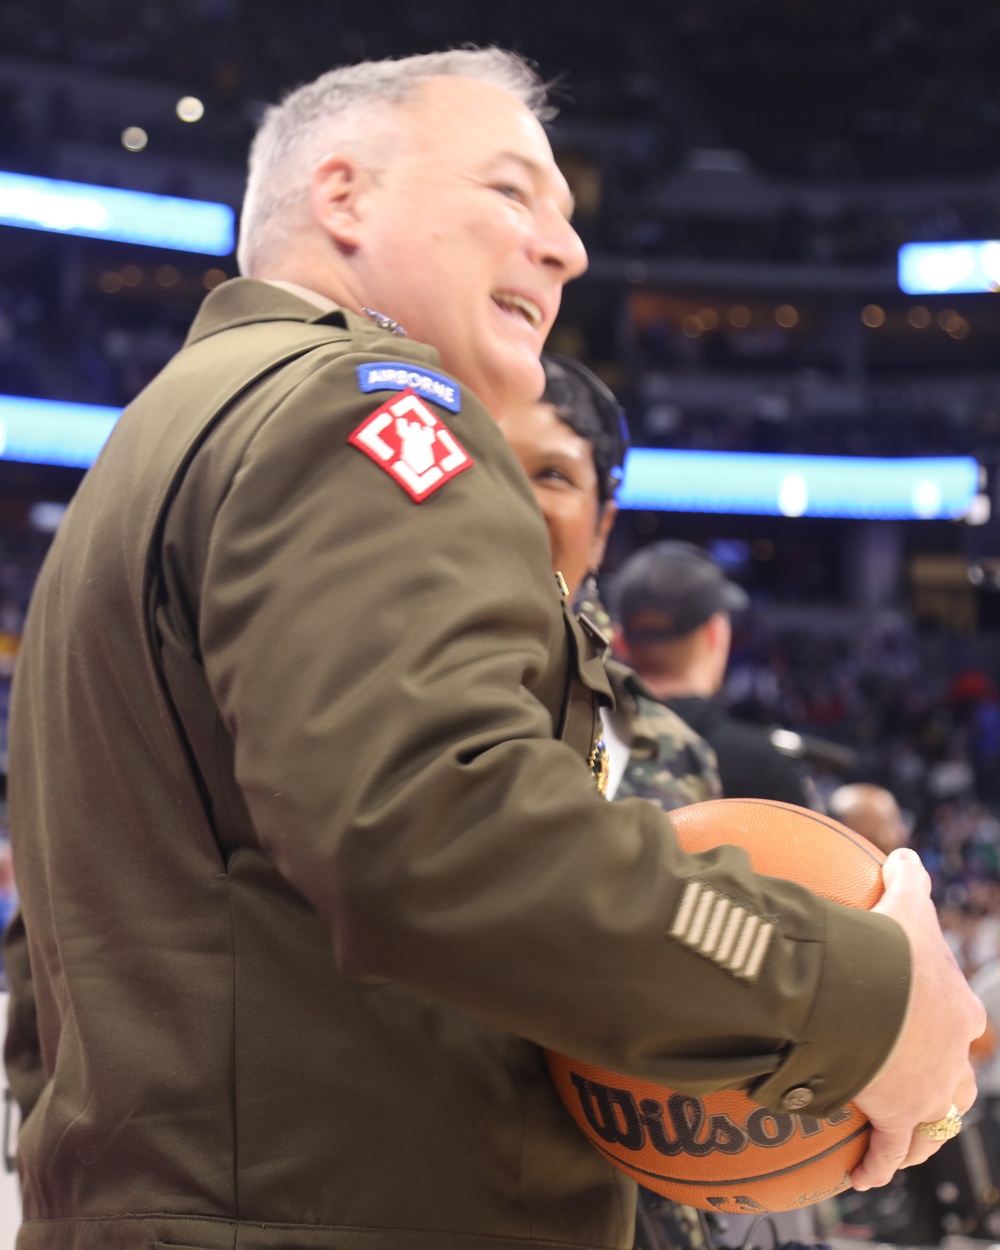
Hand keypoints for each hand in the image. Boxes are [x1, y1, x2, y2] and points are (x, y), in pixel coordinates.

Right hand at [850, 848, 985, 1190]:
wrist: (874, 994)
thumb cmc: (892, 949)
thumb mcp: (904, 903)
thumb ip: (907, 876)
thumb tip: (903, 851)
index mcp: (956, 1009)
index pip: (961, 1020)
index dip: (949, 1025)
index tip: (936, 1028)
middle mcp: (951, 1056)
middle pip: (957, 1083)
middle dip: (945, 1088)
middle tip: (926, 1089)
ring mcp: (928, 1091)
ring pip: (935, 1124)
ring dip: (920, 1133)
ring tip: (903, 1142)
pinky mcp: (899, 1116)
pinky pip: (890, 1151)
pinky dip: (879, 1165)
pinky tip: (862, 1176)